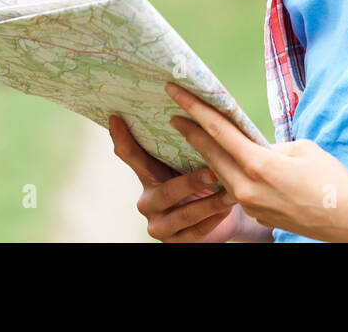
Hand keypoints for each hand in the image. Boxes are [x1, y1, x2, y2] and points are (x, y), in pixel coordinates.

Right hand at [108, 115, 244, 241]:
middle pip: (166, 191)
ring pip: (184, 214)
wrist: (222, 213)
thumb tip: (195, 103)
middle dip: (191, 182)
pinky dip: (214, 220)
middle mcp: (147, 200)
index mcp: (147, 174)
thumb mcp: (192, 160)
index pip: (130, 155)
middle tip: (213, 173)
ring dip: (210, 203)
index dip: (122, 137)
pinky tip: (228, 209)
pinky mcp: (175, 243)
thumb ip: (186, 143)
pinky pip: (196, 231)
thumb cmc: (205, 179)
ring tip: (230, 193)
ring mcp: (159, 224)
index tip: (117, 116)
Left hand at [164, 82, 347, 241]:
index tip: (175, 95)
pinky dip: (230, 173)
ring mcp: (251, 207)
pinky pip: (237, 190)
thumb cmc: (332, 180)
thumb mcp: (302, 149)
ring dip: (209, 155)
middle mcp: (248, 190)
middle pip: (211, 155)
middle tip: (175, 114)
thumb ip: (272, 146)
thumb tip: (257, 148)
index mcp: (259, 166)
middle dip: (192, 134)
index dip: (194, 111)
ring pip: (222, 174)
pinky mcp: (259, 217)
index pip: (218, 133)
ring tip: (197, 136)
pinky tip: (229, 162)